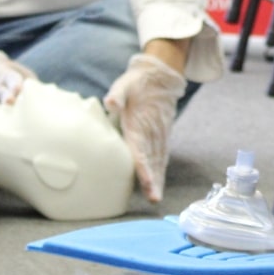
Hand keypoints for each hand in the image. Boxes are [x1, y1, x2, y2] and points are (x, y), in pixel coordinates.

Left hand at [103, 52, 186, 202]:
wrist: (160, 75)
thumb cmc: (137, 82)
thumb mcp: (125, 84)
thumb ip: (117, 94)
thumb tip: (110, 103)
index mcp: (140, 123)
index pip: (141, 149)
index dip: (144, 167)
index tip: (147, 182)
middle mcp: (151, 132)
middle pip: (152, 160)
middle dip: (153, 180)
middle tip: (153, 199)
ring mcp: (159, 134)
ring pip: (159, 160)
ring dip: (158, 178)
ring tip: (156, 197)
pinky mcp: (162, 134)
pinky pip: (162, 155)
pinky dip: (161, 170)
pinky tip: (158, 182)